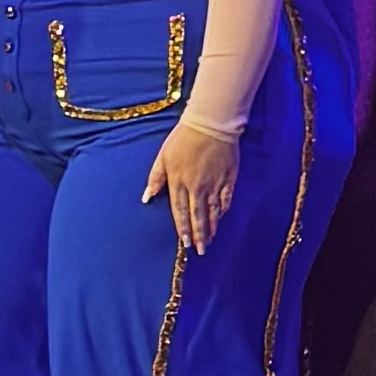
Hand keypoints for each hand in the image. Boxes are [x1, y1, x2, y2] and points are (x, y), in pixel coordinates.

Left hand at [141, 115, 242, 252]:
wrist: (211, 124)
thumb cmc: (183, 138)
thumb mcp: (163, 157)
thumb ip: (155, 178)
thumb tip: (146, 198)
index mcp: (179, 182)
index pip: (180, 211)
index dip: (182, 228)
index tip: (185, 243)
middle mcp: (197, 187)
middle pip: (197, 216)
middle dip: (198, 235)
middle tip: (201, 250)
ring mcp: (214, 184)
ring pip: (213, 211)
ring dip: (211, 227)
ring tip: (211, 240)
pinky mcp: (228, 178)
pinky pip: (226, 199)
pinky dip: (223, 210)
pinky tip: (222, 218)